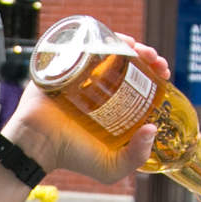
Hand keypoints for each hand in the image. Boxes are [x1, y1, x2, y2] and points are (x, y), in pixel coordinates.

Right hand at [3, 37, 167, 182]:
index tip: (163, 73)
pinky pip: (80, 42)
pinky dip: (97, 35)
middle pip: (125, 60)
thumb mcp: (110, 166)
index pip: (138, 81)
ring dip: (126, 42)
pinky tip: (112, 40)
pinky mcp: (60, 63)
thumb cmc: (70, 157)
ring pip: (106, 48)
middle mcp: (96, 85)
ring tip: (137, 49)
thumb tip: (153, 128)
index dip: (154, 73)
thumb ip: (136, 156)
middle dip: (145, 54)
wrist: (37, 146)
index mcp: (111, 104)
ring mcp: (78, 72)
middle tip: (153, 60)